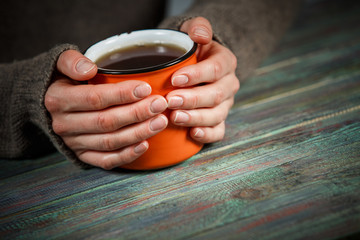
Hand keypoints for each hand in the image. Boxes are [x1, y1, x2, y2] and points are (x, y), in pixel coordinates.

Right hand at [45, 50, 167, 168]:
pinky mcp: (82, 155)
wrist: (49, 105)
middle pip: (106, 122)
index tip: (146, 88)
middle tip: (160, 104)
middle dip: (137, 113)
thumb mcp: (60, 63)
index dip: (122, 94)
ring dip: (138, 133)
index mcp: (58, 100)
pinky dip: (126, 155)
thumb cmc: (65, 81)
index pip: (95, 98)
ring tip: (160, 121)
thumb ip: (71, 61)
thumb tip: (89, 69)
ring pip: (109, 142)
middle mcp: (64, 124)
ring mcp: (74, 143)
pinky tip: (145, 144)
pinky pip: (106, 160)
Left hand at [166, 17, 239, 142]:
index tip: (174, 79)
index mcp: (225, 62)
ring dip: (196, 118)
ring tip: (175, 118)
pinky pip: (218, 131)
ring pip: (216, 115)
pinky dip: (208, 135)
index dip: (196, 76)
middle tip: (169, 101)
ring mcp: (225, 104)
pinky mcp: (218, 120)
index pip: (215, 69)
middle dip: (192, 100)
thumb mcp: (193, 31)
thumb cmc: (191, 49)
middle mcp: (228, 84)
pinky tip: (193, 133)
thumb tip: (200, 35)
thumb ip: (198, 27)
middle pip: (215, 95)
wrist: (195, 66)